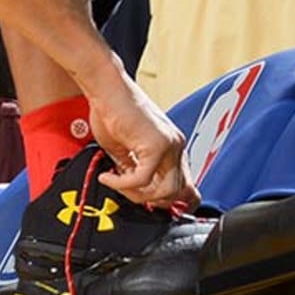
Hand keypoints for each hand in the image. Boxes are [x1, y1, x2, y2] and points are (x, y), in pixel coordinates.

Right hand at [87, 74, 199, 210]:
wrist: (106, 89)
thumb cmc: (112, 111)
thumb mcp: (125, 149)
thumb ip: (133, 170)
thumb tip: (132, 192)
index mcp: (172, 147)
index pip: (187, 186)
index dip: (171, 202)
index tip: (149, 205)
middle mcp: (177, 146)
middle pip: (176, 193)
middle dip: (149, 200)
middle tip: (124, 192)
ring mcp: (170, 146)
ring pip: (164, 191)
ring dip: (137, 195)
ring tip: (116, 183)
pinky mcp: (156, 145)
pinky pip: (142, 179)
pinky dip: (122, 184)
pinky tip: (109, 177)